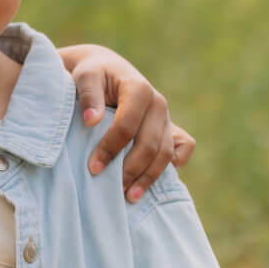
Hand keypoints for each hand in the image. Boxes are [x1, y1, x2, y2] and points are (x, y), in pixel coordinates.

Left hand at [60, 46, 195, 201]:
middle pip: (149, 144)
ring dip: (149, 177)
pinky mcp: (170, 126)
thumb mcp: (84, 77)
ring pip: (166, 152)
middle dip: (130, 170)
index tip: (93, 168)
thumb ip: (89, 95)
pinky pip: (184, 146)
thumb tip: (91, 120)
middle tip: (112, 190)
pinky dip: (176, 163)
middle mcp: (158, 103)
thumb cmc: (92, 76)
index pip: (127, 126)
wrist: (105, 70)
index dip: (110, 149)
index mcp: (138, 89)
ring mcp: (166, 117)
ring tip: (130, 197)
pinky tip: (156, 179)